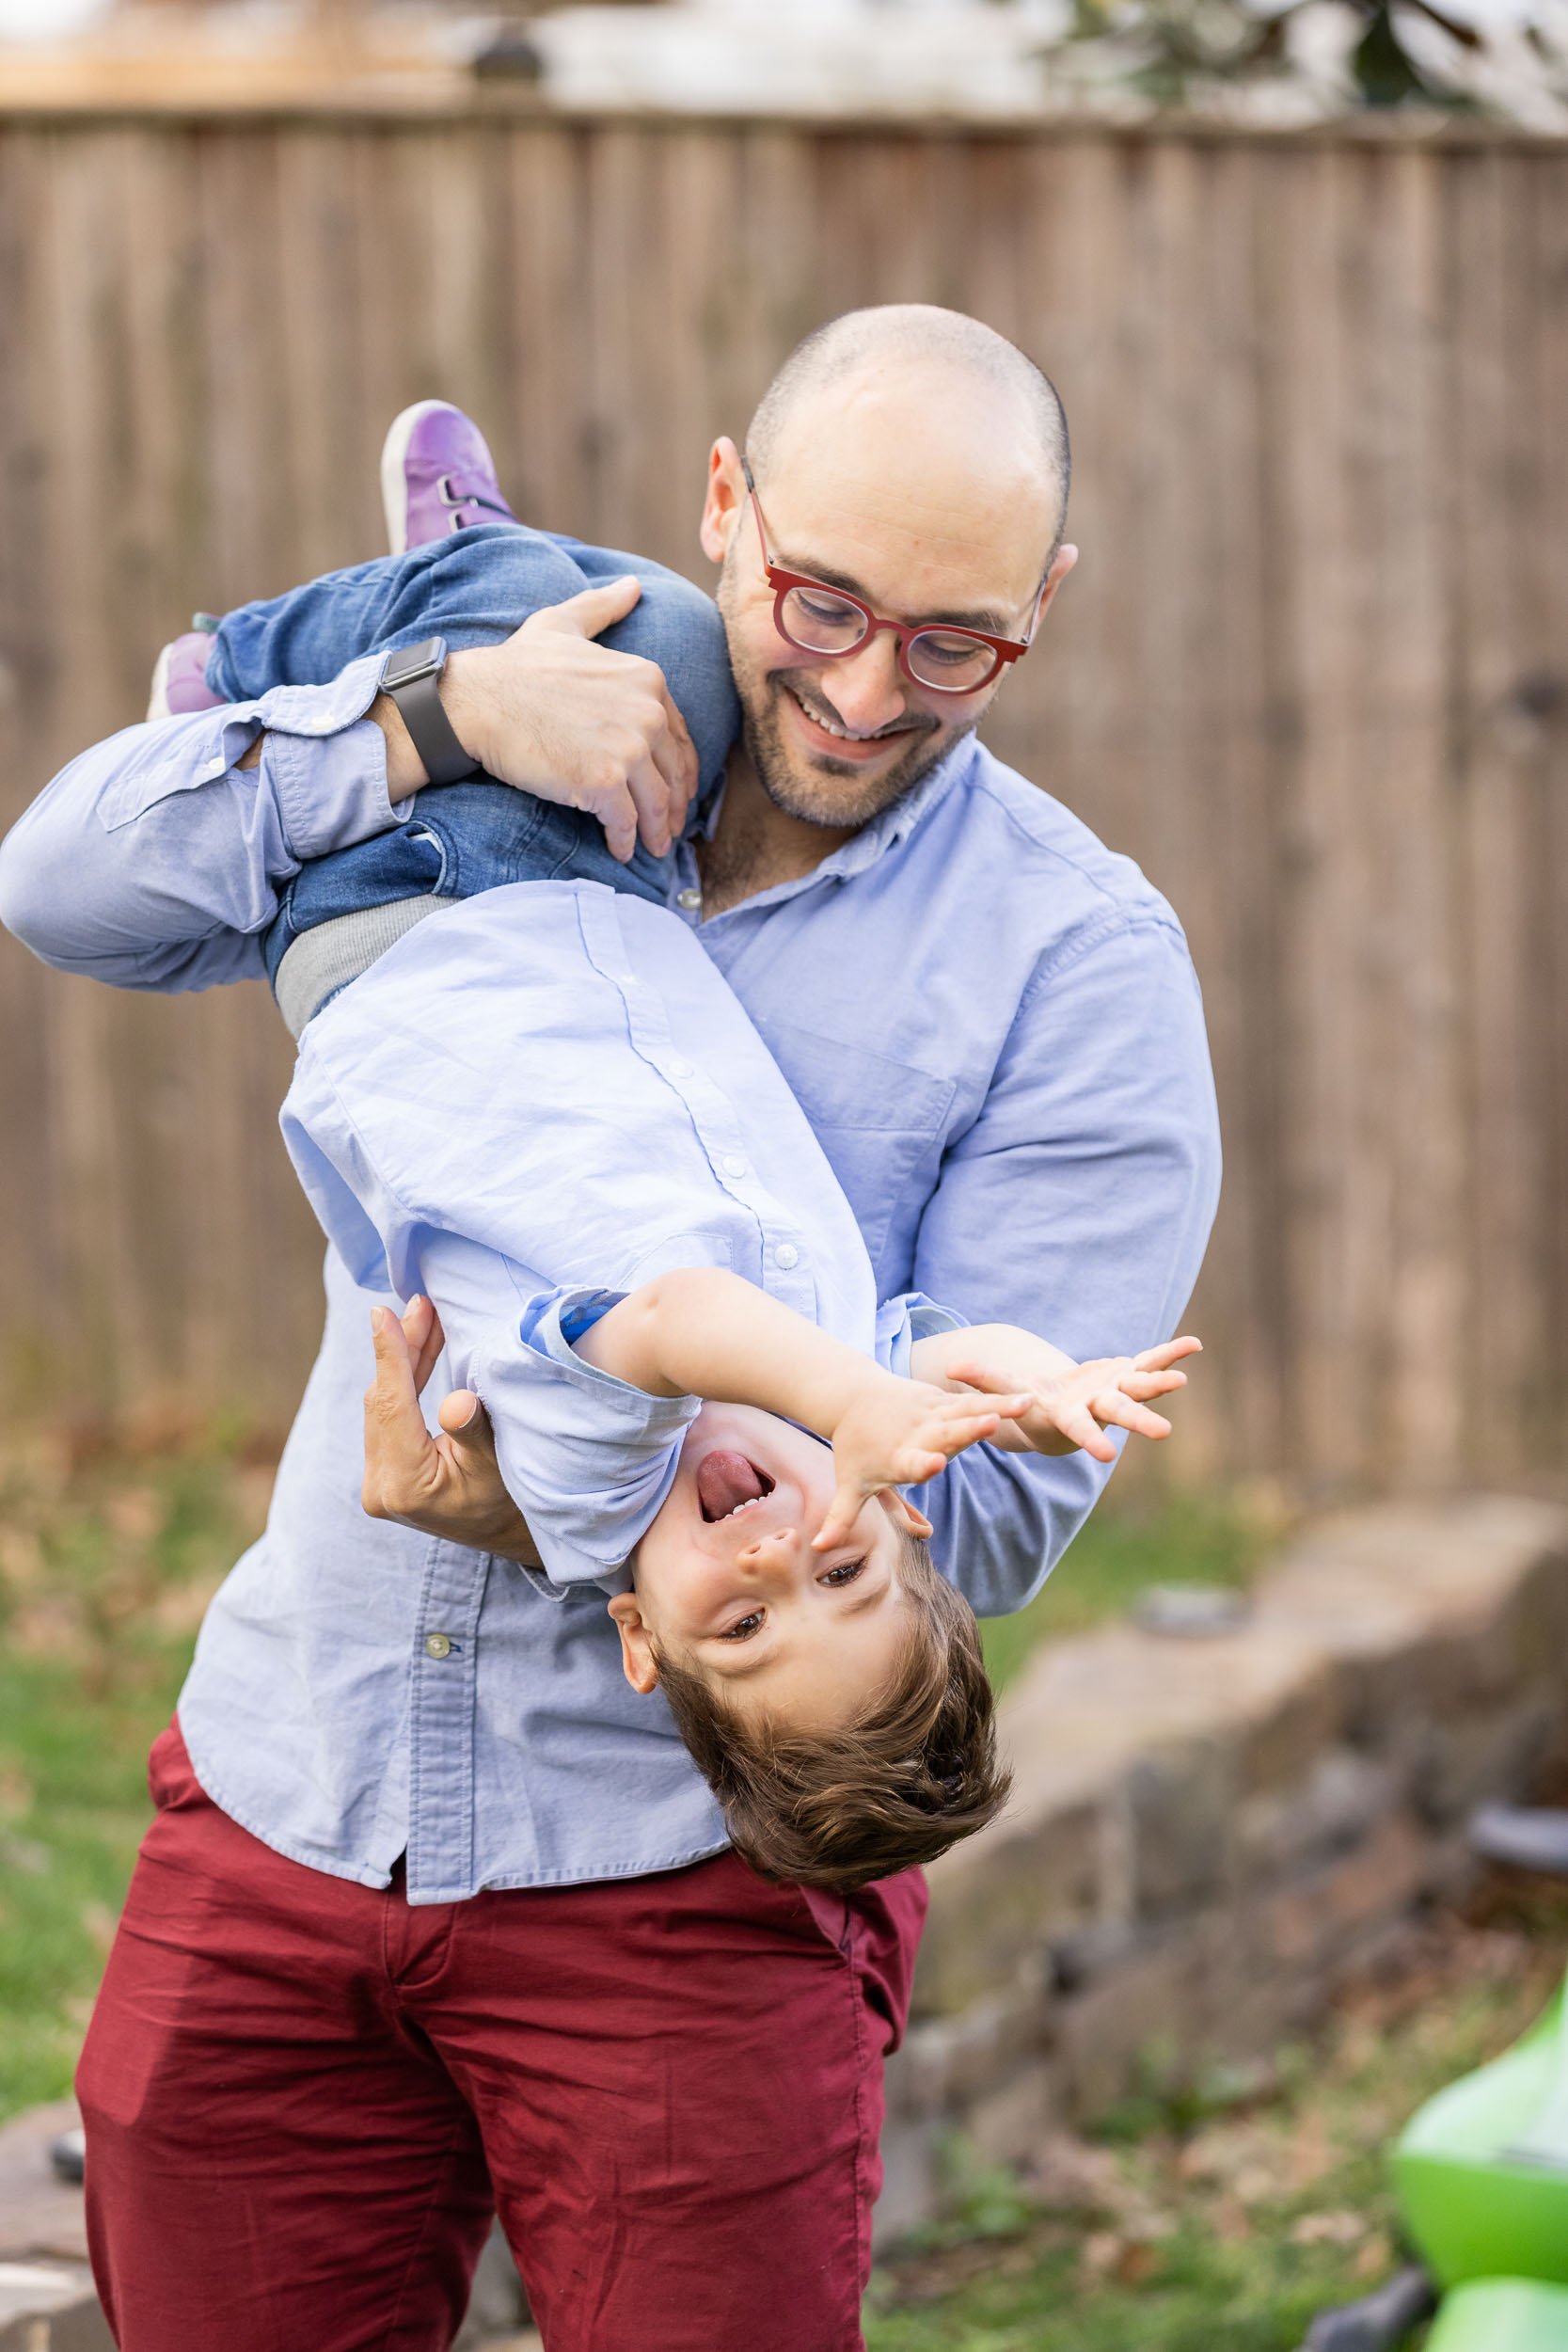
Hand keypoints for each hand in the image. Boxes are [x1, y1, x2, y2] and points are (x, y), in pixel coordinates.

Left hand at [361, 1295, 540, 1565]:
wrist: (507, 1533)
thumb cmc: (511, 1498)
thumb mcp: (498, 1462)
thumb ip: (473, 1431)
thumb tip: (456, 1400)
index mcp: (404, 1486)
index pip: (392, 1408)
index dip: (390, 1356)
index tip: (381, 1313)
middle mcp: (380, 1487)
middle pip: (385, 1402)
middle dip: (402, 1349)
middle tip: (419, 1304)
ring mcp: (378, 1482)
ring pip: (385, 1405)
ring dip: (404, 1360)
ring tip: (424, 1316)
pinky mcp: (383, 1472)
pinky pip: (389, 1415)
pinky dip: (404, 1380)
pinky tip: (419, 1349)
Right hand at [432, 577, 698, 860]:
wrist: (478, 700)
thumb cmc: (516, 665)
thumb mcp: (564, 623)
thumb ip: (603, 608)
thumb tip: (632, 586)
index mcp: (647, 678)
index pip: (680, 736)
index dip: (679, 769)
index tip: (674, 790)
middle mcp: (647, 712)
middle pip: (673, 773)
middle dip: (674, 805)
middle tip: (667, 829)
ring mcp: (628, 748)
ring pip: (656, 803)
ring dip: (656, 831)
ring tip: (650, 847)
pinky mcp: (604, 782)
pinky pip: (626, 822)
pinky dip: (625, 841)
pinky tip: (620, 849)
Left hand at [814, 1375, 1030, 1553]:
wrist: (854, 1396)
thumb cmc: (854, 1449)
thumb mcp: (849, 1484)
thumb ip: (841, 1517)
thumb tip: (818, 1548)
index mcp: (897, 1456)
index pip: (909, 1463)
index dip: (921, 1465)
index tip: (933, 1464)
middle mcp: (916, 1432)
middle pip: (945, 1433)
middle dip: (967, 1429)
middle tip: (989, 1424)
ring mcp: (931, 1412)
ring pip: (966, 1411)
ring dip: (996, 1409)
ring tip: (1027, 1404)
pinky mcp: (942, 1399)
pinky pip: (974, 1401)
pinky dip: (999, 1401)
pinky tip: (1028, 1400)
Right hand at [944, 1337, 1200, 1464]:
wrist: (1061, 1409)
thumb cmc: (1031, 1403)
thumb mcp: (1007, 1392)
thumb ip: (985, 1380)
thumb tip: (950, 1367)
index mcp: (1069, 1415)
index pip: (1080, 1430)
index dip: (1091, 1440)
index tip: (1106, 1456)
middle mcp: (1097, 1406)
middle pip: (1120, 1415)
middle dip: (1140, 1422)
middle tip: (1164, 1433)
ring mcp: (1116, 1391)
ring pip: (1141, 1388)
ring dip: (1161, 1384)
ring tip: (1182, 1381)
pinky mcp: (1127, 1373)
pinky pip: (1151, 1362)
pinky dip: (1170, 1354)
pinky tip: (1195, 1345)